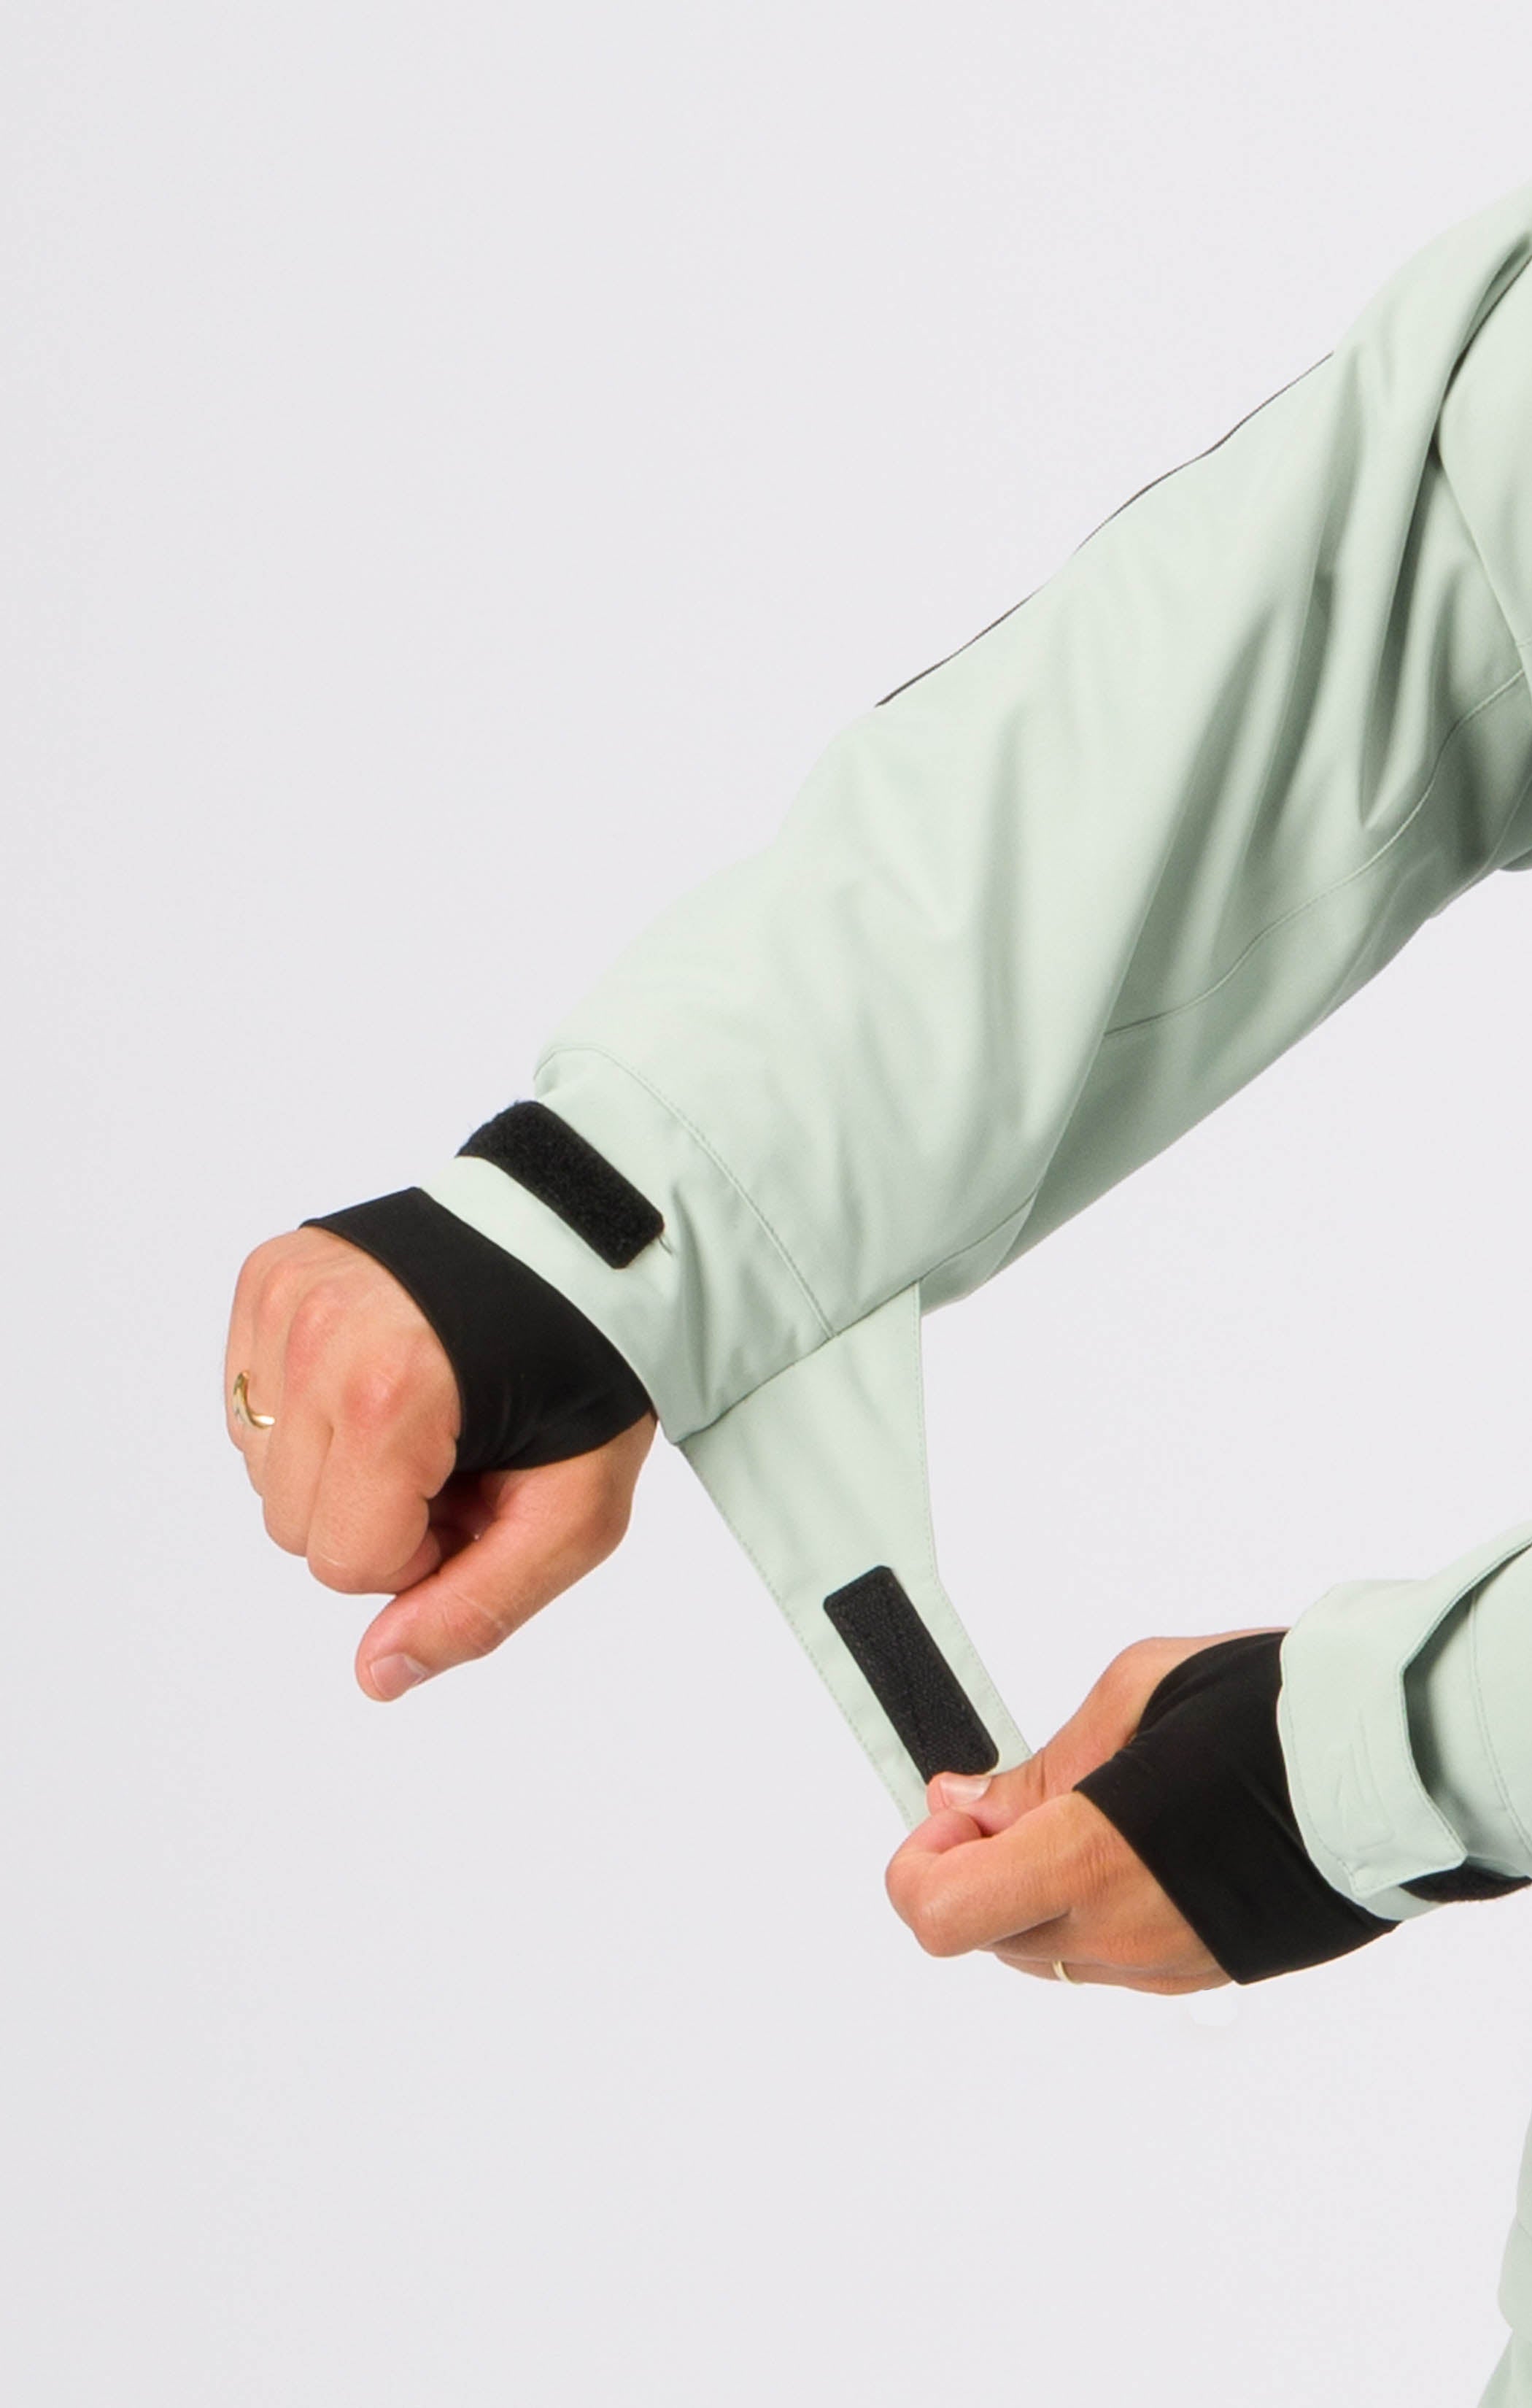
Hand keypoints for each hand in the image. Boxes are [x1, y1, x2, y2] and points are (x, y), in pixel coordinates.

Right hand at [224, 1226, 656, 1699]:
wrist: (588, 1249)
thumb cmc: (588, 1377)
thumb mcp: (573, 1513)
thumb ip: (479, 1607)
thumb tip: (376, 1676)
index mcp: (393, 1392)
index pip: (344, 1561)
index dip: (420, 1554)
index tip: (477, 1497)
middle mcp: (321, 1334)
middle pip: (293, 1524)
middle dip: (377, 1514)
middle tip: (458, 1456)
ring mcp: (288, 1296)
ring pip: (263, 1468)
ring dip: (341, 1465)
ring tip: (430, 1414)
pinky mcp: (269, 1273)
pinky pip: (251, 1402)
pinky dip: (311, 1410)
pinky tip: (386, 1378)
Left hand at [884, 1627, 1284, 1993]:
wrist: (1398, 1766)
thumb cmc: (1274, 1713)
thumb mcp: (1135, 1690)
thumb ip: (1038, 1763)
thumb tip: (965, 1802)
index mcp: (1089, 1857)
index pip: (937, 1912)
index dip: (921, 1862)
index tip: (959, 1812)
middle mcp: (1119, 1932)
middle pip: (983, 1934)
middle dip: (977, 1869)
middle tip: (1021, 1802)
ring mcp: (1163, 1966)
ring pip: (1043, 1953)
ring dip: (1033, 1892)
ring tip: (1092, 1813)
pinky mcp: (1203, 1975)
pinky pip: (1107, 1960)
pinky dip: (1091, 1910)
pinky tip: (1136, 1846)